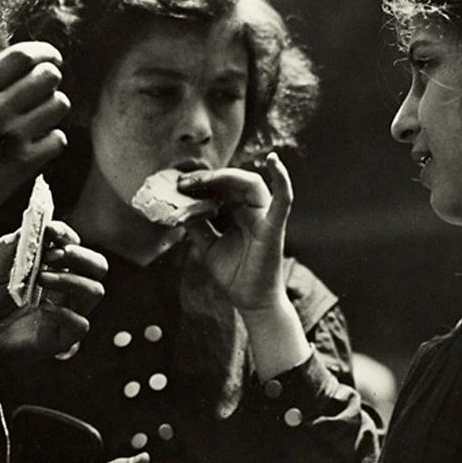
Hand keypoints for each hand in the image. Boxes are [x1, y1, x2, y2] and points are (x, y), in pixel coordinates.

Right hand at [0, 42, 69, 228]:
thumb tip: (28, 64)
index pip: (20, 55)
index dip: (44, 52)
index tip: (53, 58)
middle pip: (46, 75)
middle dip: (52, 81)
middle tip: (45, 93)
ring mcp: (10, 137)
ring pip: (59, 104)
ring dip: (54, 110)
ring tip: (38, 122)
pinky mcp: (24, 164)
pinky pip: (58, 139)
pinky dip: (52, 142)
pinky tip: (35, 148)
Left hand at [0, 220, 107, 362]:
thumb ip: (5, 250)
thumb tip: (24, 231)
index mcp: (54, 266)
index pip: (73, 243)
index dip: (65, 234)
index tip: (49, 230)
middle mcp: (67, 286)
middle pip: (97, 265)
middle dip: (80, 256)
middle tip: (52, 255)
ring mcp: (68, 311)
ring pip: (94, 291)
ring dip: (71, 280)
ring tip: (41, 279)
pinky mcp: (64, 336)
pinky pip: (81, 324)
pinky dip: (65, 314)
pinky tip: (43, 309)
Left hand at [179, 153, 291, 311]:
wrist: (251, 301)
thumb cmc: (235, 274)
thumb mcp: (207, 246)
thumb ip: (197, 226)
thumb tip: (179, 208)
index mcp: (239, 212)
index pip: (221, 188)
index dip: (201, 183)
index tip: (178, 185)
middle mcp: (253, 210)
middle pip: (232, 182)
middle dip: (207, 179)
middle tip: (184, 182)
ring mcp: (265, 216)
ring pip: (251, 183)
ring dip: (226, 176)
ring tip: (202, 179)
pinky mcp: (274, 227)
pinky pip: (283, 199)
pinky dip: (282, 178)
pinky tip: (274, 161)